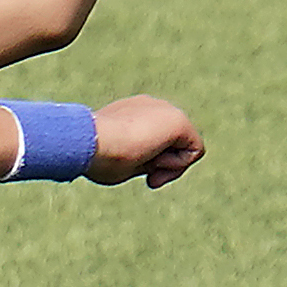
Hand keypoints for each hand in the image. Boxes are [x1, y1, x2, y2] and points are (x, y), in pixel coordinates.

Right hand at [87, 94, 202, 187]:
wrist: (92, 141)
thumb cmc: (97, 156)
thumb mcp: (119, 160)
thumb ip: (137, 160)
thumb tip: (152, 170)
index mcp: (131, 112)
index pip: (153, 139)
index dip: (150, 162)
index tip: (139, 174)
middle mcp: (150, 108)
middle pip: (171, 142)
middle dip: (162, 165)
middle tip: (148, 179)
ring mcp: (165, 111)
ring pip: (183, 146)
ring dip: (169, 166)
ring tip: (149, 171)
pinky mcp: (179, 121)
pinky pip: (194, 150)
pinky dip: (178, 165)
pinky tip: (156, 163)